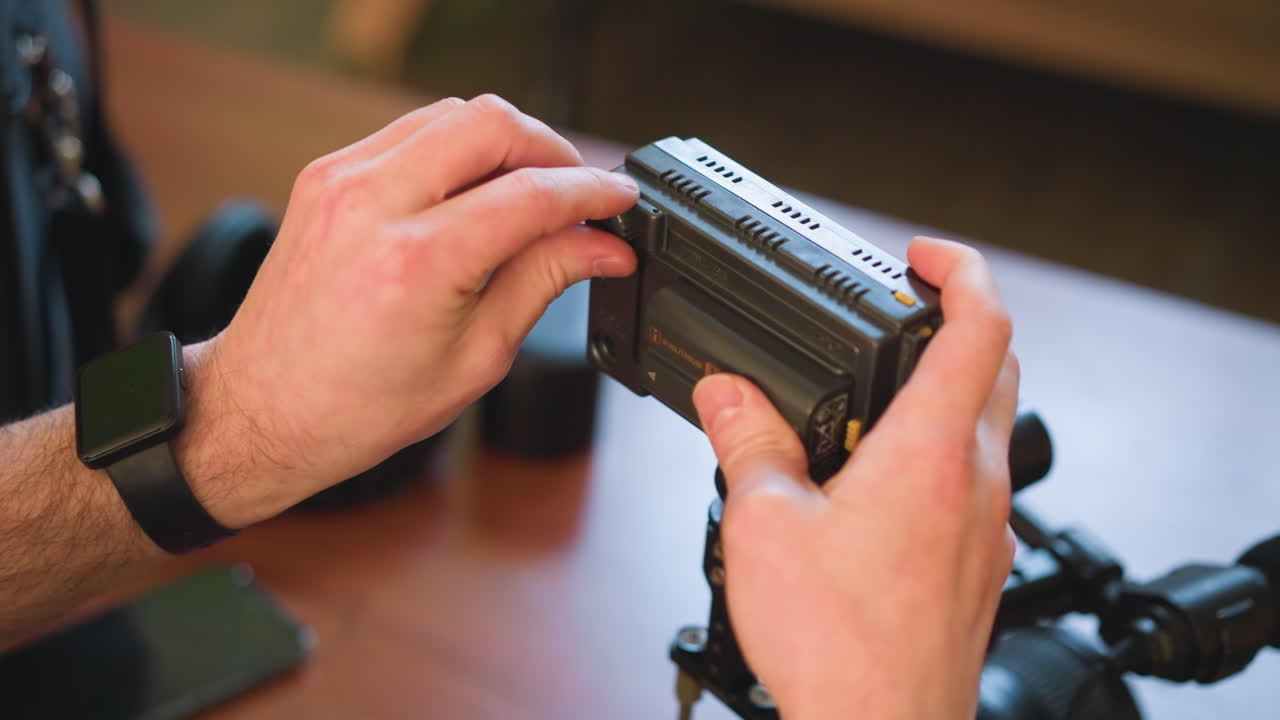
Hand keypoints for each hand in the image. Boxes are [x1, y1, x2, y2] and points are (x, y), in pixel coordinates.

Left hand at [179, 95, 638, 526]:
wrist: (265, 408)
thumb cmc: (358, 405)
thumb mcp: (476, 356)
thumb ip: (544, 282)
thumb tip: (603, 248)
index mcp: (416, 262)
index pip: (530, 195)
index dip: (591, 191)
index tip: (621, 199)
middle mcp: (372, 204)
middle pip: (492, 124)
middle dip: (552, 150)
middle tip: (580, 193)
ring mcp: (342, 180)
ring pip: (452, 114)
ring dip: (505, 143)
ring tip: (531, 194)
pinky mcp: (327, 175)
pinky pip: (412, 131)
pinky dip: (457, 149)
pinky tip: (475, 192)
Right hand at [690, 237, 1017, 718]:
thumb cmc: (838, 645)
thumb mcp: (763, 525)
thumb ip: (747, 442)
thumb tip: (726, 393)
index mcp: (930, 452)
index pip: (980, 324)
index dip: (959, 269)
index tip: (922, 256)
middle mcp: (976, 482)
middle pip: (995, 367)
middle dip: (952, 325)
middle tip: (895, 319)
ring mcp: (989, 527)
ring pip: (985, 428)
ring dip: (941, 394)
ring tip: (867, 407)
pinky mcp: (981, 566)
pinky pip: (973, 484)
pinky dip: (938, 456)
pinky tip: (877, 489)